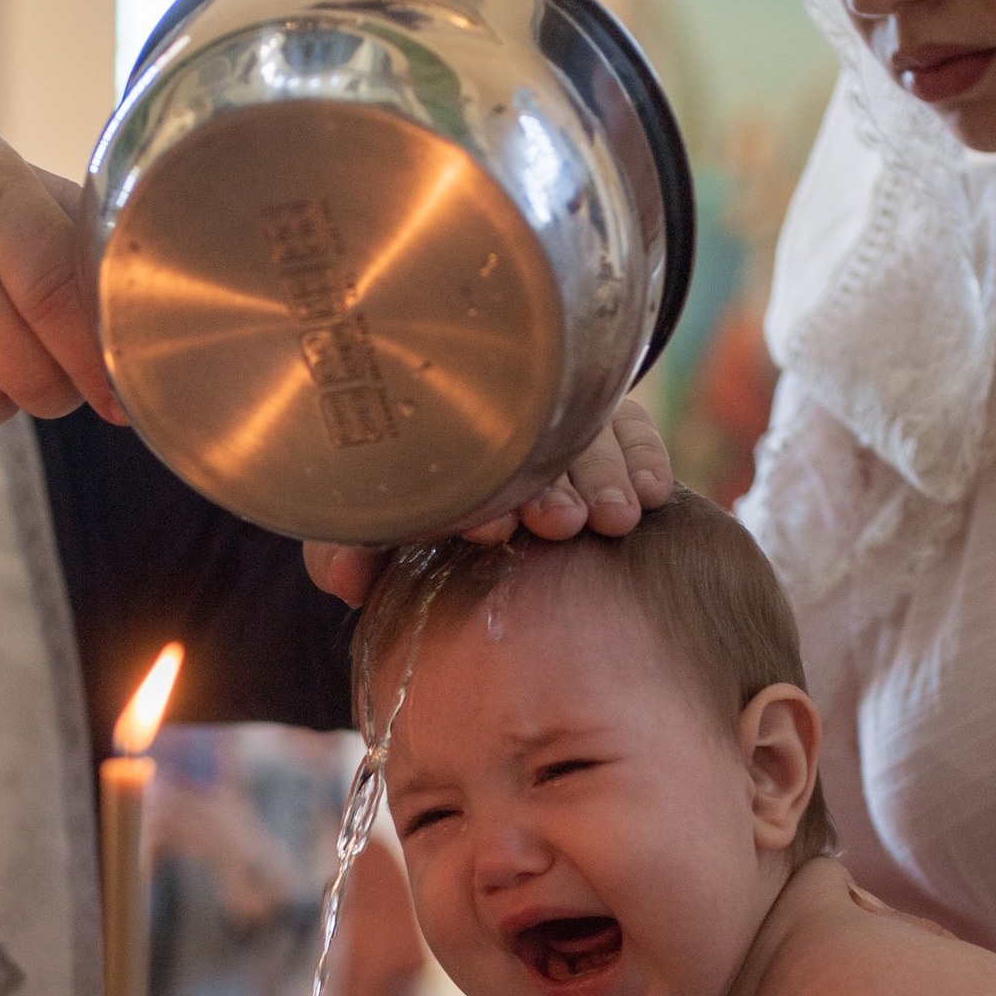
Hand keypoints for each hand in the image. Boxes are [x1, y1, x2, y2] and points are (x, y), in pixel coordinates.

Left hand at [302, 392, 673, 606]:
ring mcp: (556, 418)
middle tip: (557, 524)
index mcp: (436, 432)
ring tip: (616, 519)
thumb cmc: (402, 514)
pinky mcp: (605, 424)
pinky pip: (632, 426)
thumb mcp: (362, 529)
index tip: (484, 528)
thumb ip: (341, 550)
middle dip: (549, 478)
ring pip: (590, 427)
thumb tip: (345, 576)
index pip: (457, 441)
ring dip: (605, 472)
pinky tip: (654, 493)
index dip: (474, 486)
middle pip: (534, 433)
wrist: (453, 492)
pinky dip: (646, 454)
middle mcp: (501, 419)